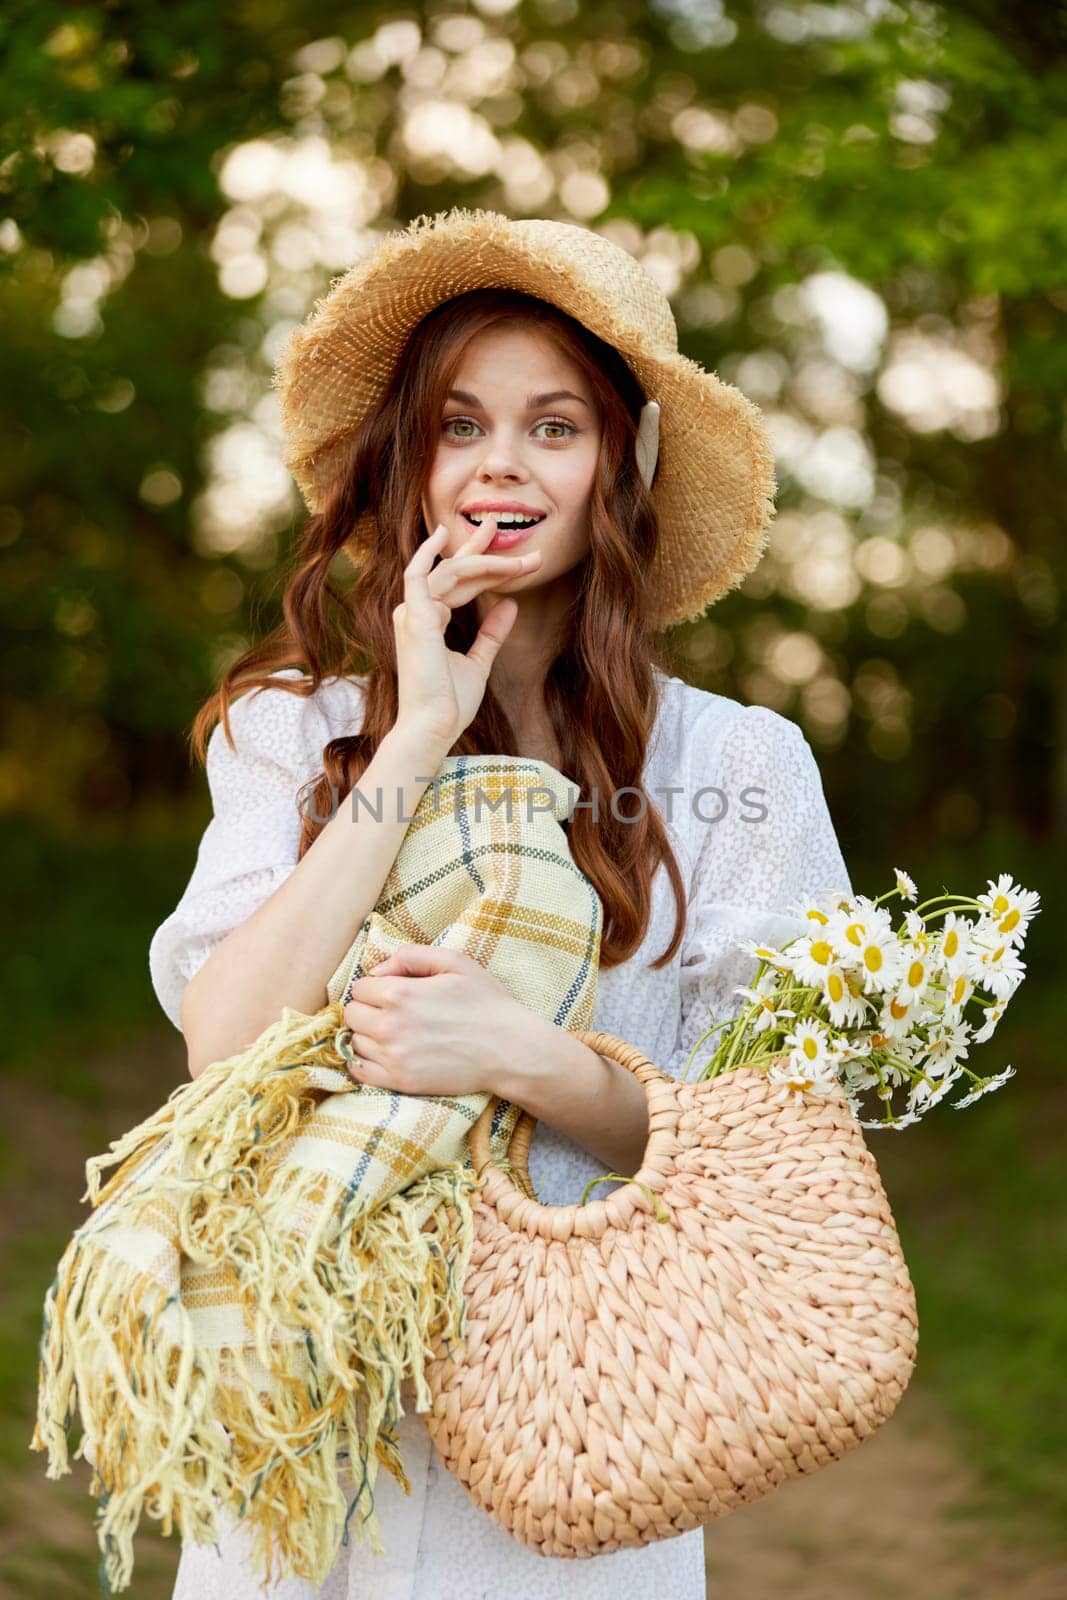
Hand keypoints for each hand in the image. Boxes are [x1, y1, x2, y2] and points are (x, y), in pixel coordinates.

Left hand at [340, 944, 524, 1097]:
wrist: (509, 1049)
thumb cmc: (485, 1002)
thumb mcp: (455, 962)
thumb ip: (411, 955)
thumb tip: (375, 970)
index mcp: (399, 993)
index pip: (360, 987)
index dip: (376, 986)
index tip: (395, 991)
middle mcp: (389, 1026)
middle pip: (352, 1014)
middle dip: (368, 1009)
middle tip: (392, 1011)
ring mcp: (393, 1057)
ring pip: (354, 1041)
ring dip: (368, 1035)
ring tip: (394, 1033)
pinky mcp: (400, 1082)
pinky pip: (359, 1071)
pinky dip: (364, 1061)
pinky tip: (384, 1053)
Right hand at [394, 521, 541, 745]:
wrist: (434, 726)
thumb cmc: (450, 703)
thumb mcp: (478, 662)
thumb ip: (491, 633)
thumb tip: (509, 604)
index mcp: (429, 622)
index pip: (459, 585)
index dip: (484, 567)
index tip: (509, 554)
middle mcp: (416, 612)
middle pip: (452, 570)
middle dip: (478, 548)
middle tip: (497, 524)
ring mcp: (412, 614)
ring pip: (450, 572)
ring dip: (484, 561)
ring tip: (514, 552)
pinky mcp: (414, 618)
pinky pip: (419, 575)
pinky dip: (428, 554)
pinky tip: (442, 535)